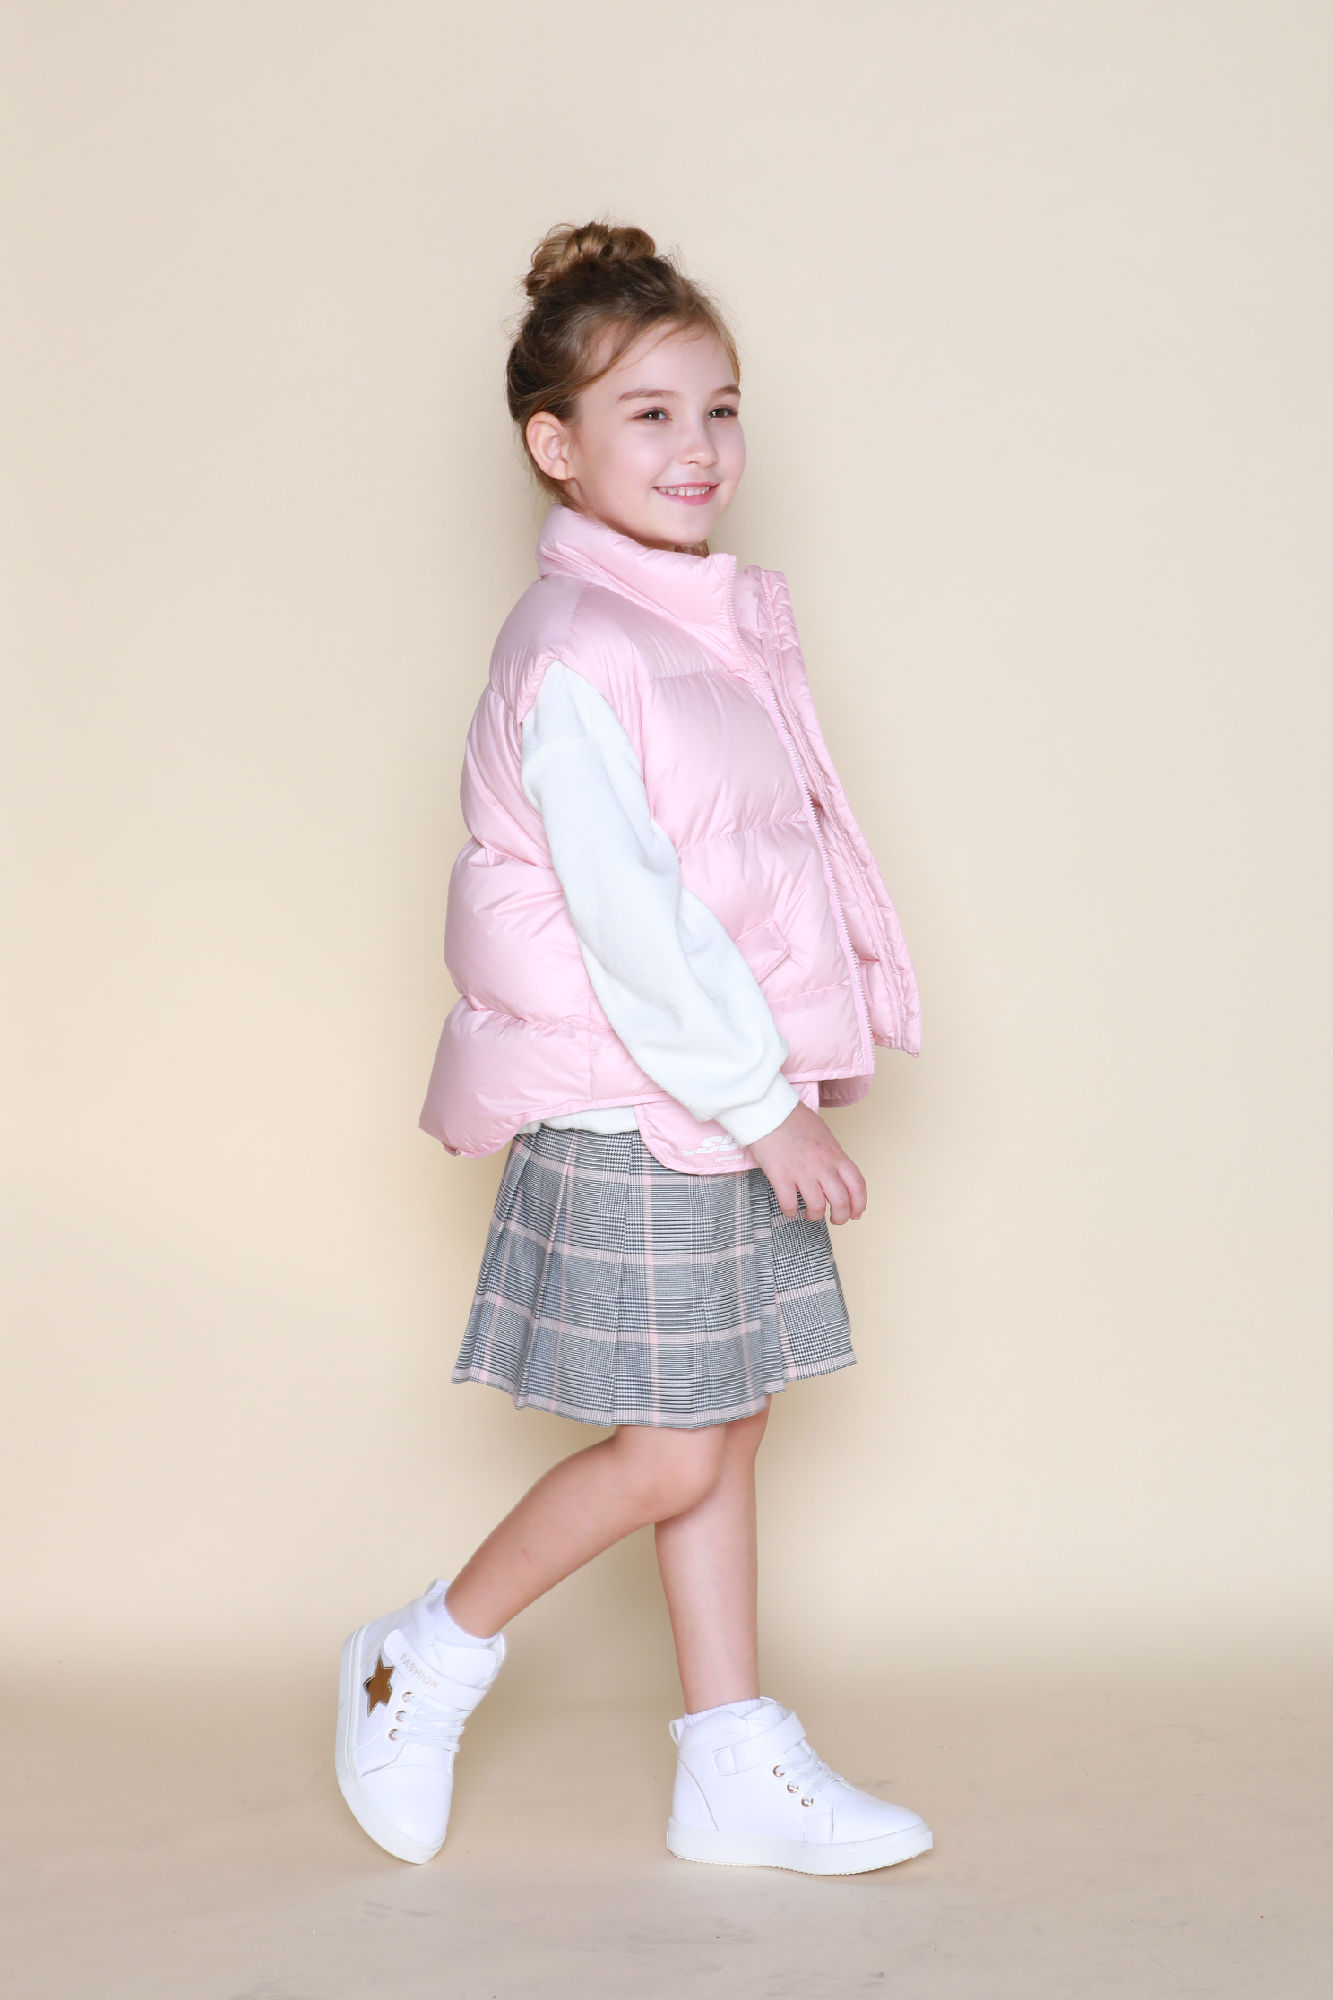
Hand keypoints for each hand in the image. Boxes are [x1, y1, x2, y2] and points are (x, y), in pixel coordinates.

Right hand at [746, 1101, 867, 1223]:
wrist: (768, 1109)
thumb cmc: (793, 1118)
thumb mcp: (823, 1133)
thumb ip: (831, 1154)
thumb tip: (835, 1171)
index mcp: (835, 1154)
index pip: (857, 1185)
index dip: (859, 1204)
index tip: (856, 1213)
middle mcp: (822, 1165)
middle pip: (841, 1201)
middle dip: (841, 1216)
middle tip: (835, 1220)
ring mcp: (802, 1172)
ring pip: (817, 1207)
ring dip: (815, 1215)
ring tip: (809, 1213)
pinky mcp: (781, 1176)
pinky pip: (790, 1204)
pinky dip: (791, 1212)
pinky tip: (790, 1209)